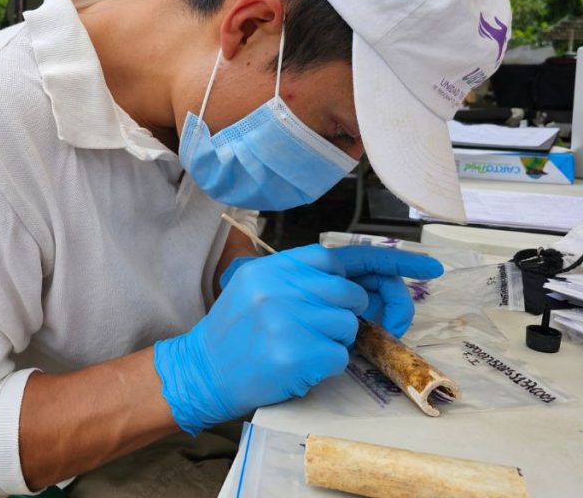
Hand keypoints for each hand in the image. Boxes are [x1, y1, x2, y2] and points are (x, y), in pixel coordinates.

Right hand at [155, 245, 441, 435]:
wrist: (200, 371)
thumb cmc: (235, 333)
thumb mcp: (258, 289)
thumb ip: (302, 281)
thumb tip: (363, 288)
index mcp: (274, 268)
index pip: (342, 257)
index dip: (390, 261)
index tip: (428, 269)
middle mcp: (280, 288)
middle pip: (350, 296)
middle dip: (348, 315)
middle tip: (323, 329)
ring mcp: (287, 320)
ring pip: (348, 328)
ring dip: (333, 343)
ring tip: (297, 347)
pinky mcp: (294, 355)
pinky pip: (338, 357)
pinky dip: (324, 366)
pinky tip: (294, 365)